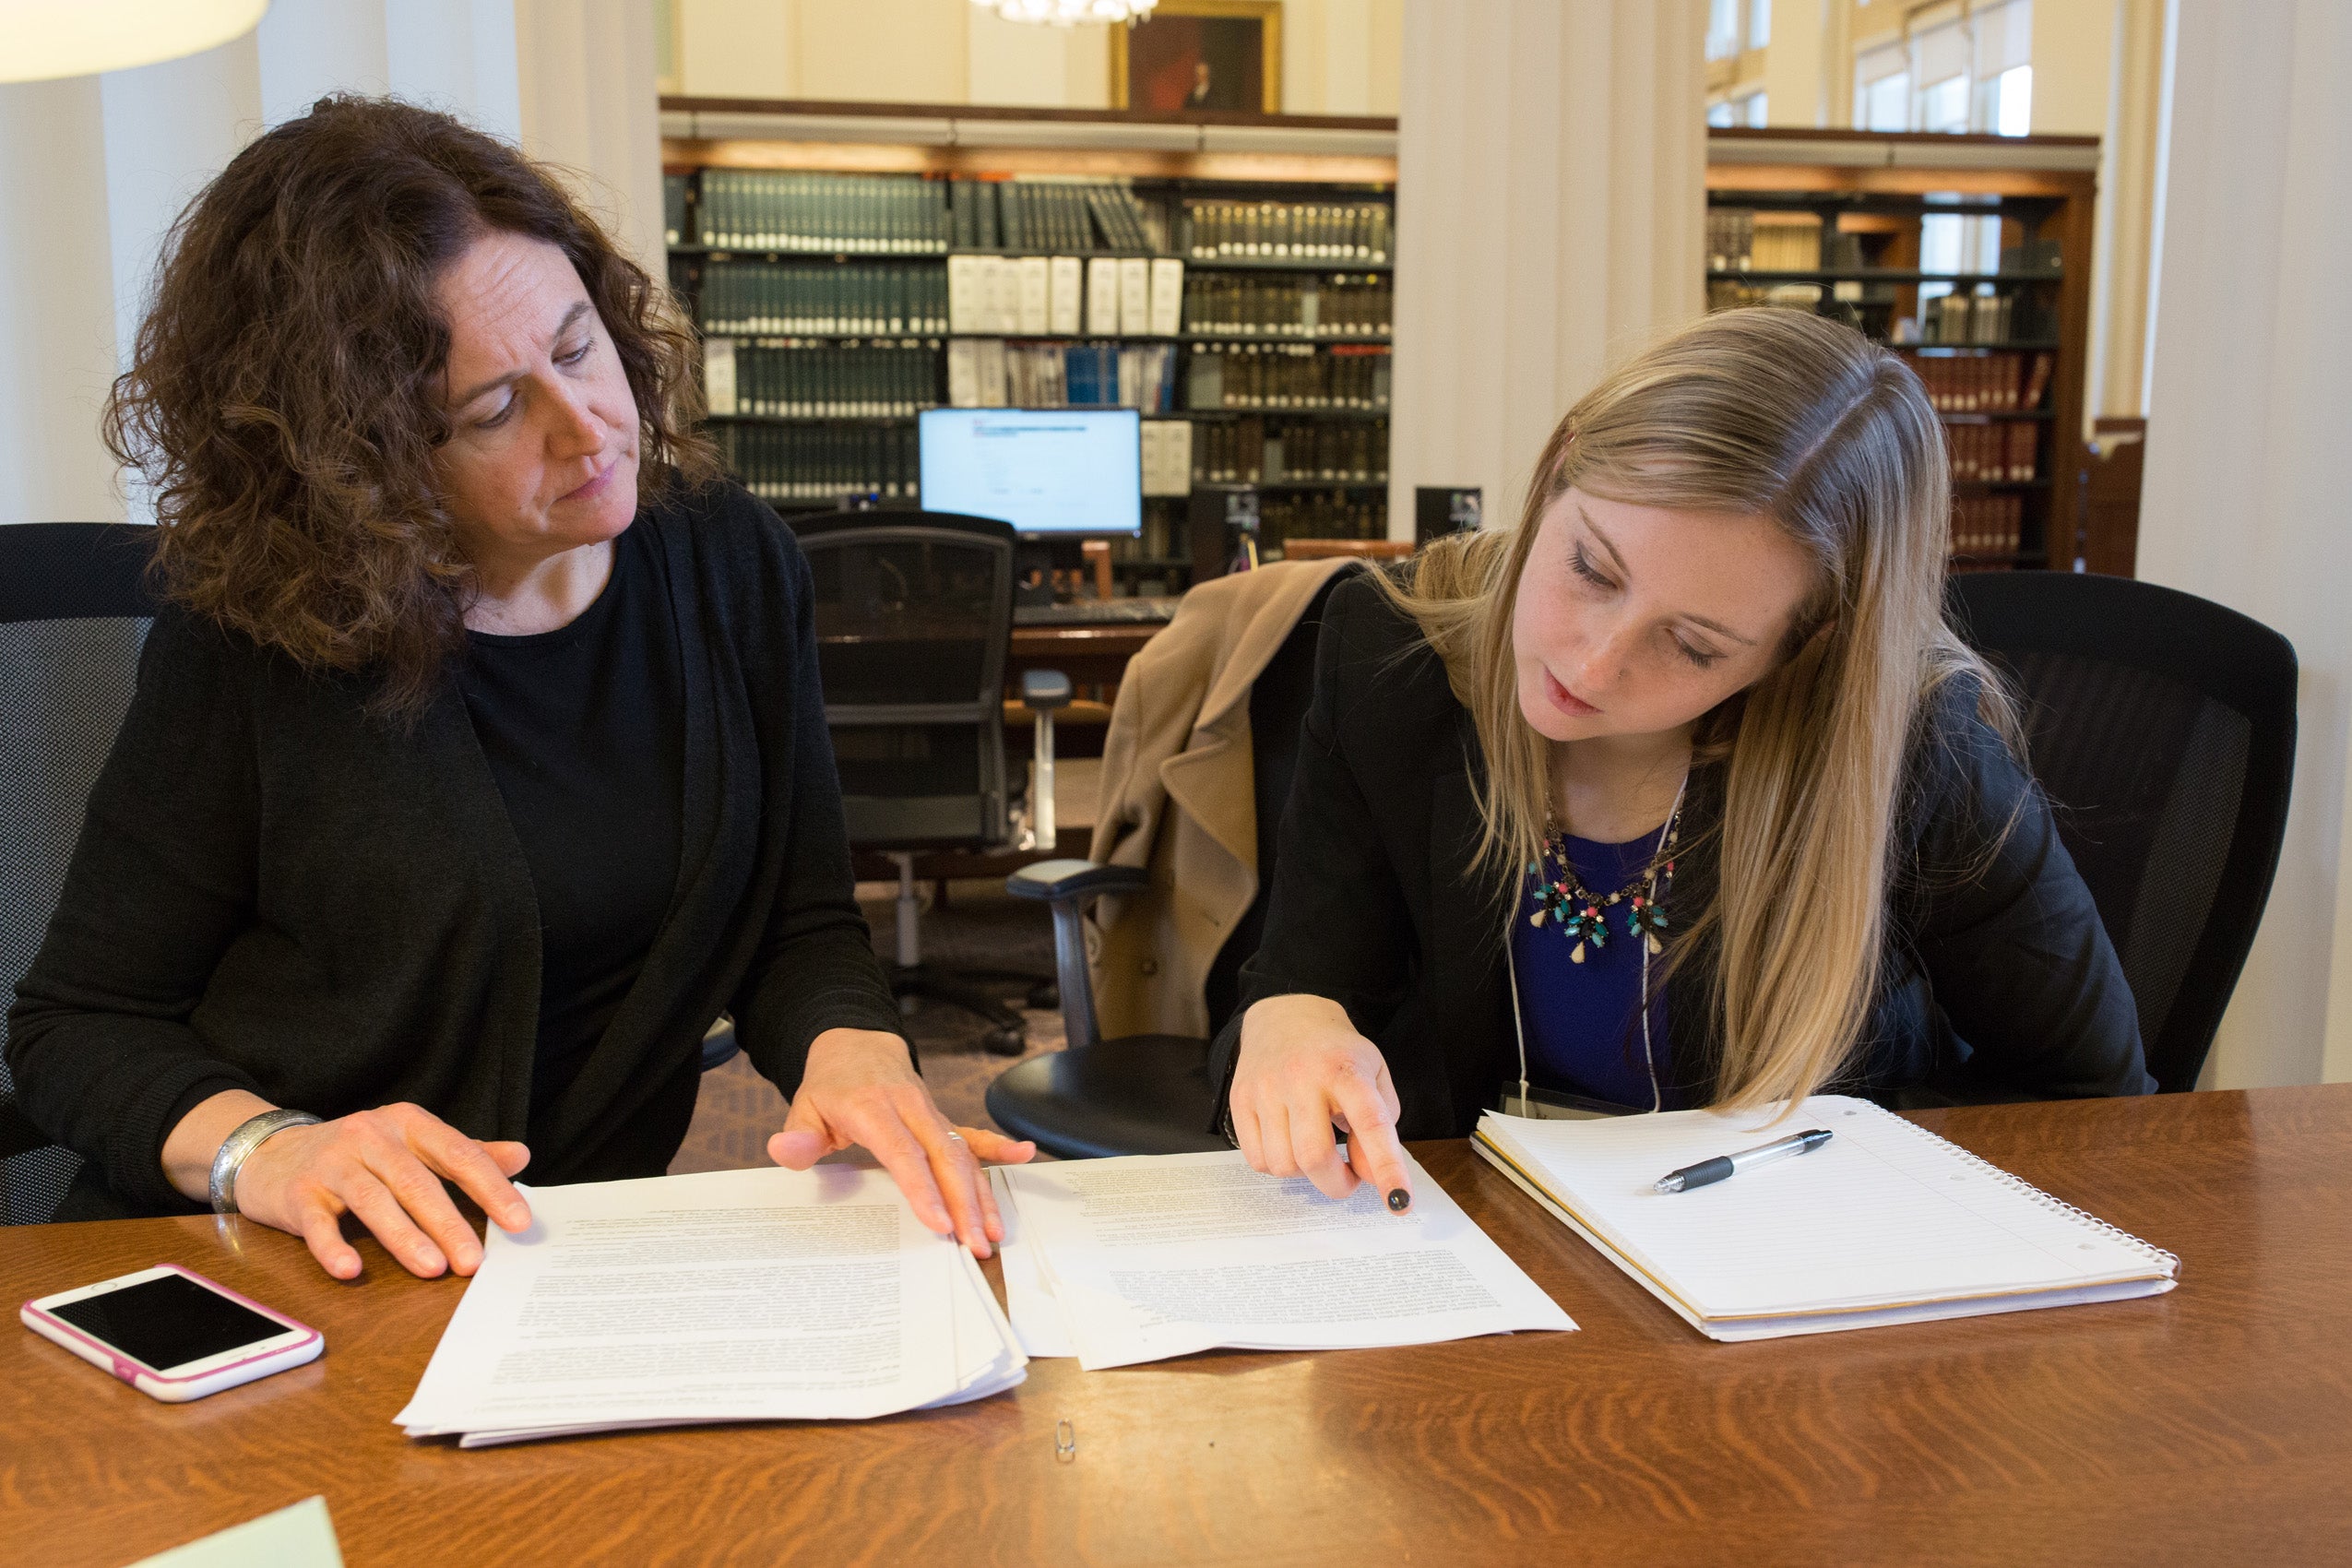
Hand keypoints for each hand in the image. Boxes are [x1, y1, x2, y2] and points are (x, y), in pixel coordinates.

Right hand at [230, 1102, 532, 1280]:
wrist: (272, 1153)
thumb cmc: (359, 1154)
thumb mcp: (414, 1145)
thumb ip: (466, 1153)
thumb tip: (522, 1156)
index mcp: (409, 1124)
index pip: (458, 1154)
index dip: (491, 1187)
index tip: (519, 1221)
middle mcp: (371, 1136)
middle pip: (417, 1181)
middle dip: (449, 1223)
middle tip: (474, 1260)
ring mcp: (333, 1164)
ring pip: (373, 1200)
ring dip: (404, 1237)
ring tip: (432, 1268)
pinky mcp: (299, 1194)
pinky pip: (318, 1223)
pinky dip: (333, 1247)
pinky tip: (351, 1269)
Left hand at [768, 1028, 1034, 1256]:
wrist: (856, 1044)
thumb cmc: (830, 1086)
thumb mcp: (802, 1107)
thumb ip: (798, 1135)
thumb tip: (787, 1151)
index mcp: (872, 1107)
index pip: (903, 1152)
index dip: (923, 1189)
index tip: (940, 1223)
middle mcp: (909, 1107)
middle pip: (944, 1157)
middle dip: (964, 1203)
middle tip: (975, 1243)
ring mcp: (930, 1112)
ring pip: (963, 1152)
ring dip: (981, 1193)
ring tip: (992, 1231)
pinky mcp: (941, 1118)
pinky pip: (973, 1134)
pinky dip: (999, 1147)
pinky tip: (1024, 1156)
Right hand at [1231, 993, 1411, 1210]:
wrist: (1285, 1017)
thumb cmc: (1336, 1054)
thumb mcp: (1373, 1078)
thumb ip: (1381, 1127)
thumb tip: (1368, 1175)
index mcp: (1345, 1069)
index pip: (1371, 1123)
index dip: (1387, 1167)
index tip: (1400, 1201)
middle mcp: (1302, 1077)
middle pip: (1315, 1156)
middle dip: (1337, 1184)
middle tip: (1347, 1177)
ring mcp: (1266, 1088)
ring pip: (1283, 1165)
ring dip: (1306, 1174)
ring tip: (1316, 1150)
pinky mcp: (1241, 1099)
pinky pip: (1257, 1160)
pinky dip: (1278, 1166)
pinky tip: (1288, 1143)